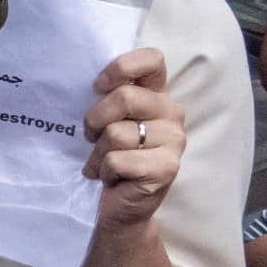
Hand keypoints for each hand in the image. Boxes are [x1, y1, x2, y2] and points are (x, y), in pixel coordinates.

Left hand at [83, 47, 186, 231]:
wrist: (121, 206)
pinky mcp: (167, 167)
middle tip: (92, 138)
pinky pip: (117, 160)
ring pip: (116, 133)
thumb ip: (109, 97)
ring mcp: (174, 141)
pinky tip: (112, 178)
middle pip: (125, 97)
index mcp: (158, 95)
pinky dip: (104, 171)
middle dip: (95, 120)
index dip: (120, 68)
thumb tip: (91, 84)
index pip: (152, 60)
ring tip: (103, 163)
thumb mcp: (107, 121)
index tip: (98, 87)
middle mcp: (172, 113)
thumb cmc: (111, 157)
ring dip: (98, 152)